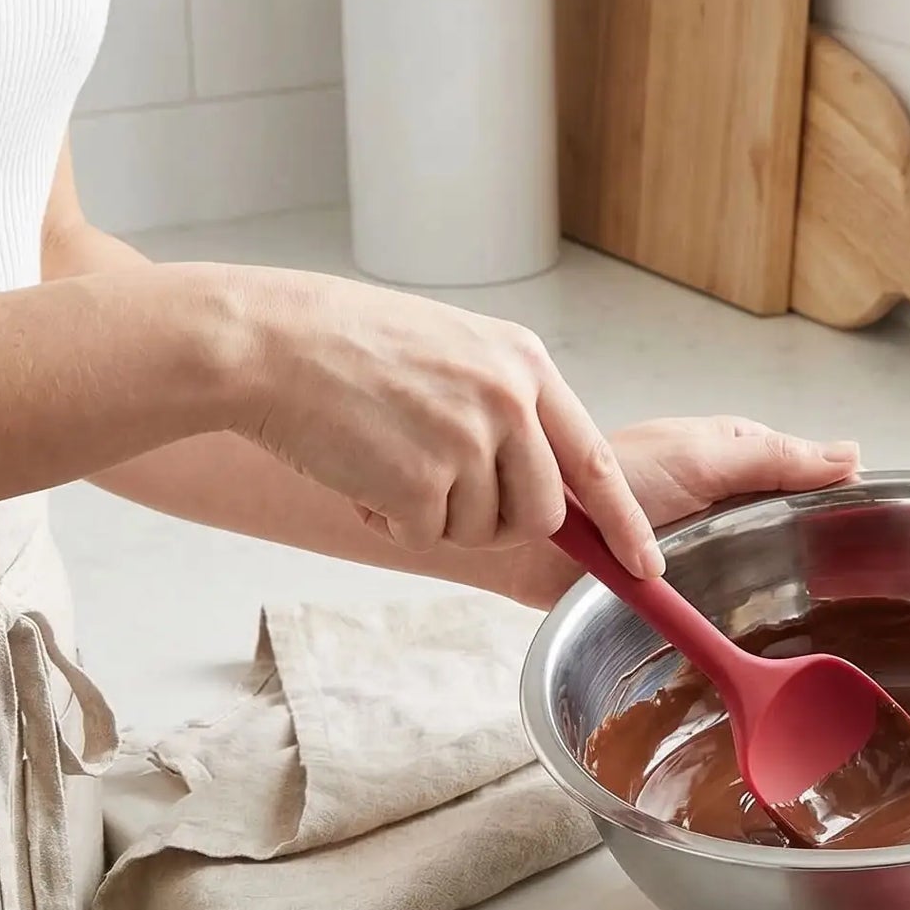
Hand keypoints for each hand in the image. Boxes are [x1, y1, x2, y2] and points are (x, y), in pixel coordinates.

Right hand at [203, 261, 662, 576]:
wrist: (264, 343)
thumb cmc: (344, 344)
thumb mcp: (452, 351)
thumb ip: (505, 406)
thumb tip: (541, 480)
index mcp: (524, 363)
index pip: (595, 459)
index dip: (623, 522)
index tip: (645, 566)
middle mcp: (509, 400)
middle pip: (542, 513)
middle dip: (498, 525)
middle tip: (437, 494)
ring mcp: (469, 441)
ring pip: (482, 530)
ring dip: (434, 516)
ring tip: (385, 458)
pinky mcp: (422, 481)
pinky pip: (424, 535)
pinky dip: (389, 520)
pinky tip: (358, 470)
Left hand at [487, 416, 860, 609]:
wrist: (531, 535)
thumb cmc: (604, 480)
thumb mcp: (702, 456)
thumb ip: (774, 458)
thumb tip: (851, 456)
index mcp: (740, 460)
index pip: (815, 480)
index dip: (847, 505)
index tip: (883, 533)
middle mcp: (729, 505)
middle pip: (798, 532)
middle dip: (824, 557)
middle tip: (862, 590)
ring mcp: (708, 552)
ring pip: (768, 576)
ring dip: (785, 594)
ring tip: (825, 622)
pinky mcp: (685, 597)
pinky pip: (728, 614)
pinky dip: (744, 624)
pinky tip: (766, 639)